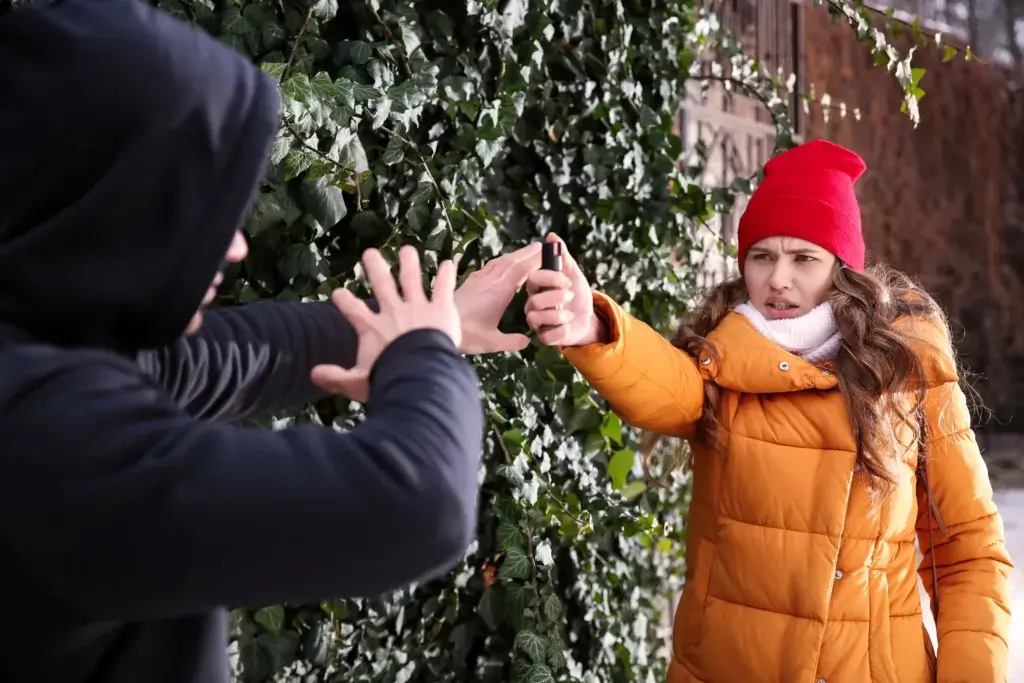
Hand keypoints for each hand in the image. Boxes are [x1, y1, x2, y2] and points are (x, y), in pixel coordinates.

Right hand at [311, 246, 459, 401]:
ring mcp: (418, 308)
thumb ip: (337, 377)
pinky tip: (448, 263)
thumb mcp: (357, 383)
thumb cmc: (388, 380)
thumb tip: (313, 374)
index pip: (353, 310)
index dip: (344, 301)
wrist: (420, 375)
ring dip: (409, 263)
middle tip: (369, 252)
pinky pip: (443, 288)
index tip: (337, 292)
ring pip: (412, 279)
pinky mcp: (441, 310)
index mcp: (372, 329)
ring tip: (407, 249)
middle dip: (375, 268)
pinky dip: (446, 276)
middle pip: (382, 285)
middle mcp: (393, 312)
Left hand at [454, 242, 542, 353]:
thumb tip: (526, 341)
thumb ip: (511, 341)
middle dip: (527, 253)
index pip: (521, 271)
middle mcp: (489, 282)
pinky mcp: (468, 283)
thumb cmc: (465, 335)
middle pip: (511, 261)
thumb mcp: (491, 342)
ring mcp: (477, 280)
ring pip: (499, 262)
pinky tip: (499, 264)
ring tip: (525, 252)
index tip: (545, 253)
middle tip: (541, 246)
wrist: (433, 328)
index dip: (534, 260)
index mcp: (499, 292)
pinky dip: (499, 261)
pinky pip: (488, 267)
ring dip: (513, 255)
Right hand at [524, 234, 603, 346]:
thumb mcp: (573, 274)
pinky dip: (560, 331)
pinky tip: (568, 326)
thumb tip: (552, 236)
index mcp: (537, 288)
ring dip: (557, 315)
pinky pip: (545, 336)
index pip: (533, 279)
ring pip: (535, 319)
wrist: (588, 319)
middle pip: (533, 301)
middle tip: (570, 295)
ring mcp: (537, 322)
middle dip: (555, 297)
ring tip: (570, 314)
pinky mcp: (544, 337)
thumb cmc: (577, 295)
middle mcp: (533, 305)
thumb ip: (563, 257)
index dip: (549, 278)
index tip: (567, 280)